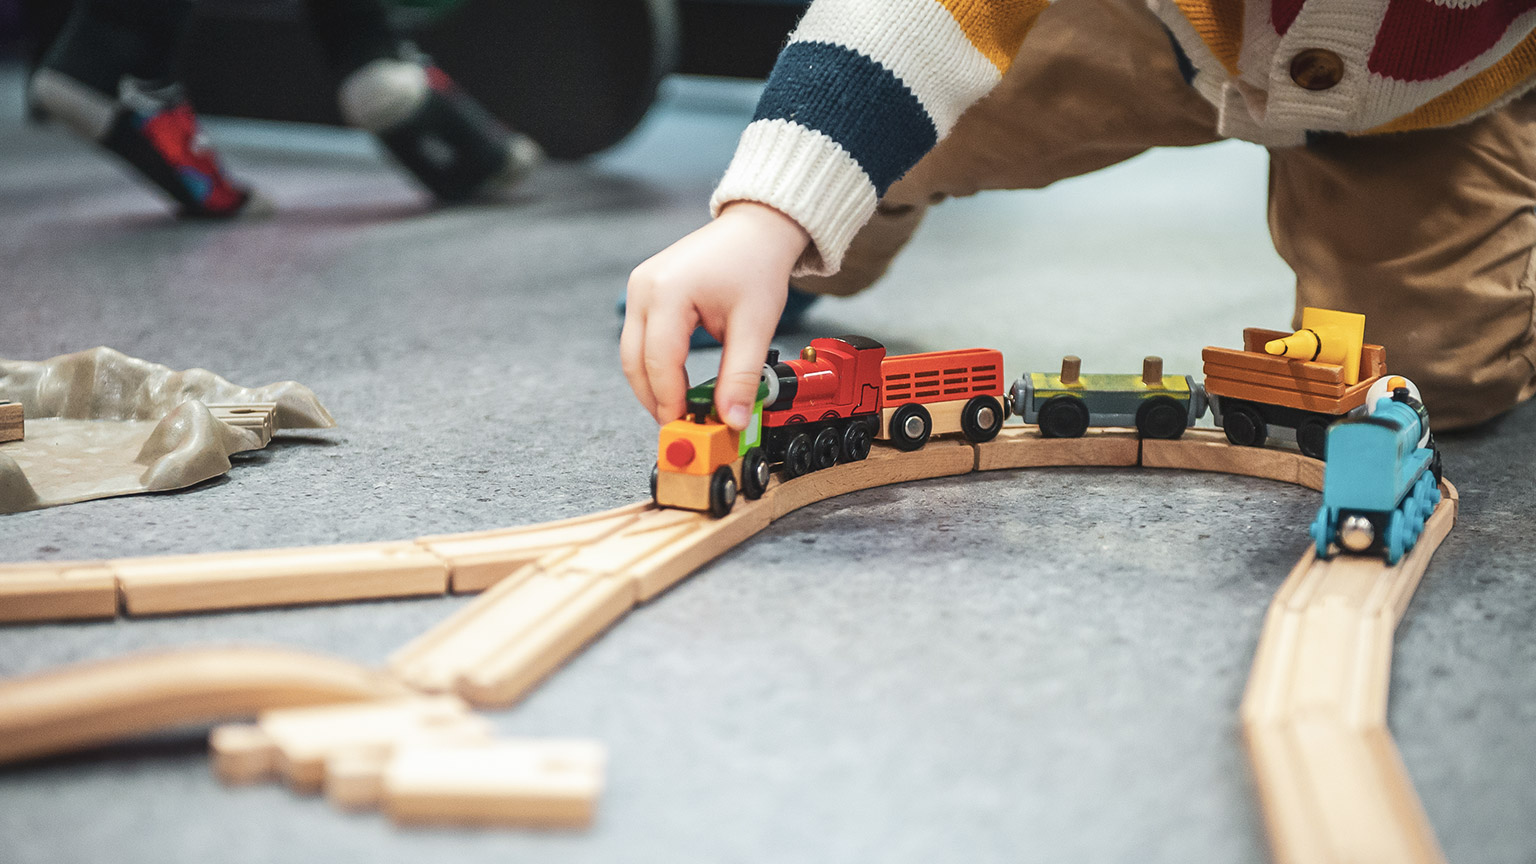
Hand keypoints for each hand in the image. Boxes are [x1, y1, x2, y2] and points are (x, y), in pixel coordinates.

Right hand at [622, 201, 809, 427]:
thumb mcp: (756, 326)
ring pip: (631, 354)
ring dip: (653, 385)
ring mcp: (638, 288)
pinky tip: (678, 383)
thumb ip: (741, 377)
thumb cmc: (756, 266)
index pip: (660, 362)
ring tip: (682, 409)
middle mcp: (644, 287)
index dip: (671, 401)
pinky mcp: (643, 292)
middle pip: (635, 362)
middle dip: (655, 400)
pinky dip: (654, 366)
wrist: (754, 231)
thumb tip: (733, 420)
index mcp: (668, 291)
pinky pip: (639, 339)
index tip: (688, 428)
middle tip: (681, 427)